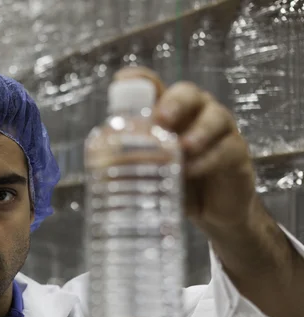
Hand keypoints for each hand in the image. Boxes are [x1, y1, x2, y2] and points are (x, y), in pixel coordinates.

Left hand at [114, 67, 257, 230]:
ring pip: (214, 116)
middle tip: (162, 120)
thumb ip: (131, 167)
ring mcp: (219, 131)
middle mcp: (194, 114)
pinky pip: (226, 148)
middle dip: (174, 103)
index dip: (139, 80)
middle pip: (188, 93)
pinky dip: (208, 159)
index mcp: (167, 114)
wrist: (212, 214)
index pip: (154, 87)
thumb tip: (101, 170)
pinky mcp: (236, 153)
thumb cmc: (177, 185)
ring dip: (198, 131)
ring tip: (183, 148)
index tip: (122, 80)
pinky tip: (193, 171)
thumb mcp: (150, 175)